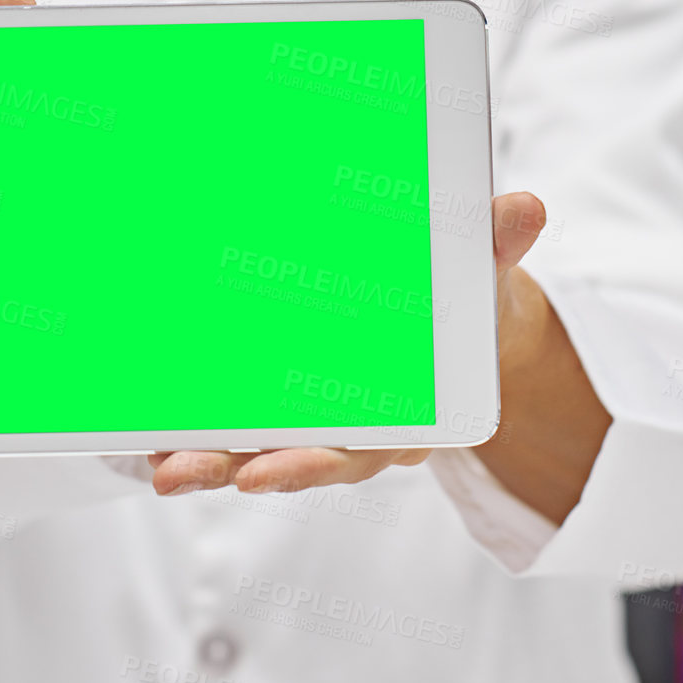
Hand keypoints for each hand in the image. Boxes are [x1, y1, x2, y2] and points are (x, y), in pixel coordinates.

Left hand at [148, 191, 546, 497]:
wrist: (465, 320)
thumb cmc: (470, 302)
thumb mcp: (488, 275)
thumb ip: (498, 246)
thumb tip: (527, 209)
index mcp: (413, 413)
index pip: (361, 448)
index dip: (314, 462)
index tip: (266, 472)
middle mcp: (361, 430)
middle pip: (299, 460)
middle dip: (243, 468)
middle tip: (188, 473)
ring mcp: (321, 420)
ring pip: (262, 450)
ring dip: (210, 459)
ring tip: (161, 466)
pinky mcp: (287, 403)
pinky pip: (243, 425)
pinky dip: (203, 429)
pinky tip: (156, 431)